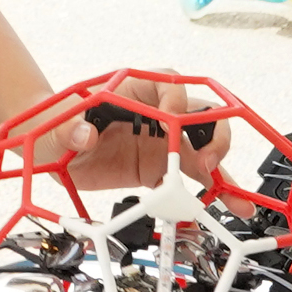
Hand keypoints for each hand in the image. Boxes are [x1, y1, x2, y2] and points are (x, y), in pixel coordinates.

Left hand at [60, 105, 227, 206]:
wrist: (54, 149)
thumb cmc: (57, 124)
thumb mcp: (58, 125)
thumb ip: (70, 128)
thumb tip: (84, 132)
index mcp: (133, 91)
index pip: (168, 84)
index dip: (176, 99)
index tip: (173, 117)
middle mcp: (155, 114)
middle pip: (199, 115)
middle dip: (211, 135)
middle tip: (207, 162)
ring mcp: (160, 142)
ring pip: (202, 150)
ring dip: (222, 171)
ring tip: (238, 199)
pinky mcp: (158, 168)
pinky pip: (188, 179)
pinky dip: (207, 193)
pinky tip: (224, 207)